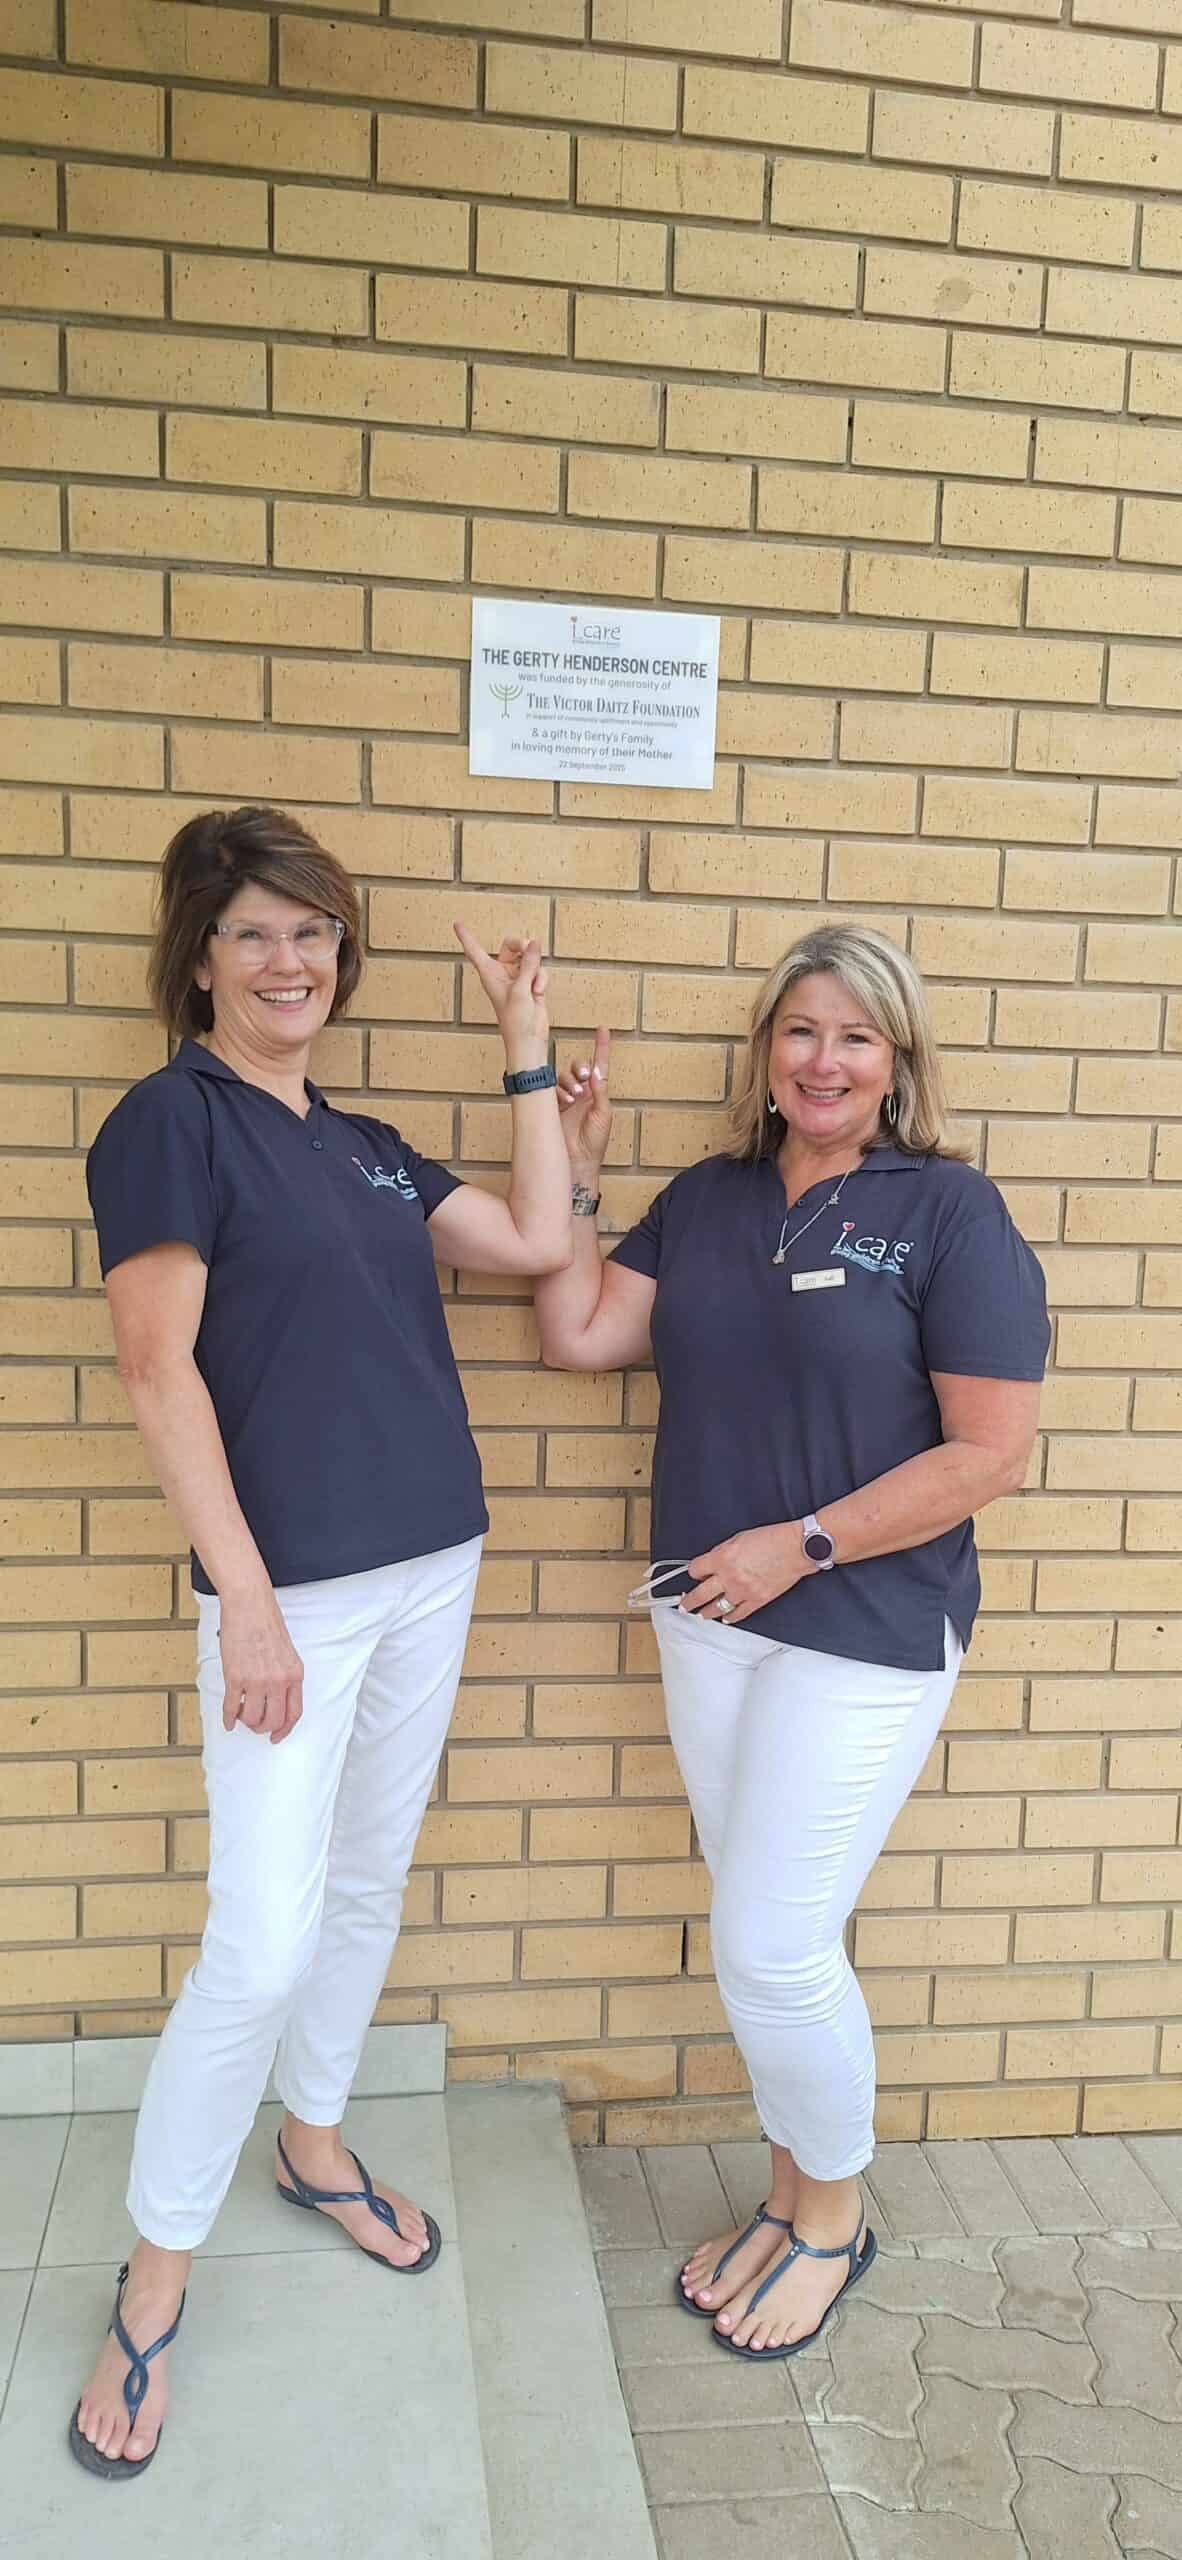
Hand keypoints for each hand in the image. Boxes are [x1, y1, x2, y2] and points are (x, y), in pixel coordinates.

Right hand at [219, 1586, 303, 1744]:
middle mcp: (278, 1680)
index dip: (285, 1729)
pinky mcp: (235, 1677)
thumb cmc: (266, 1622)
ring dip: (246, 1721)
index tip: (276, 1736)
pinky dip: (228, 1718)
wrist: (249, 1605)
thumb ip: (284, 1675)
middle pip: (273, 1720)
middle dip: (263, 1728)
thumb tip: (275, 1698)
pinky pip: (231, 1708)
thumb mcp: (286, 1652)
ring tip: (241, 1715)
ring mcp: (256, 1680)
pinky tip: (228, 1721)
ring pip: (252, 1718)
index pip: (294, 1713)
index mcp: (295, 1674)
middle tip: (255, 1725)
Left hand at [454, 921, 549, 1064]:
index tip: (457, 924)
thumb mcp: (520, 989)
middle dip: (522, 945)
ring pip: (529, 958)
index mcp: (489, 974)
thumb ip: (528, 963)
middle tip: (529, 947)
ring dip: (535, 968)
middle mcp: (502, 973)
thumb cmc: (515, 1020)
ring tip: (534, 985)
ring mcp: (517, 978)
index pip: (475, 951)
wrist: (528, 1039)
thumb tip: (534, 943)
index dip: (466, 937)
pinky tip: (538, 992)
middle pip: (510, 945)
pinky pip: (538, 971)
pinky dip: (541, 980)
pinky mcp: (530, 984)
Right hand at [556, 1025, 611, 1175]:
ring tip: (575, 1097)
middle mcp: (581, 1093)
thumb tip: (596, 1072)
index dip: (601, 1047)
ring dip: (569, 1082)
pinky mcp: (551, 1106)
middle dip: (580, 1067)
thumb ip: (600, 1092)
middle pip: (578, 1067)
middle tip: (584, 1077)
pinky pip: (551, 1090)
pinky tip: (564, 1102)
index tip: (602, 1029)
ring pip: (563, 1077)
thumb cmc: (594, 1142)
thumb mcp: (603, 1114)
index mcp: (597, 1093)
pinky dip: (558, 1092)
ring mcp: (565, 1099)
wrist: (577, 1161)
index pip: (600, 1064)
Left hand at [679, 1524, 806, 1625]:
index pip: (696, 1569)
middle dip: (689, 1601)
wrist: (796, 1548)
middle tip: (683, 1605)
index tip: (694, 1574)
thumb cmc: (772, 1539)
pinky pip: (738, 1614)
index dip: (693, 1572)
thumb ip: (723, 1552)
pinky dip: (730, 1618)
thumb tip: (713, 1563)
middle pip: (700, 1594)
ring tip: (701, 1615)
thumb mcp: (739, 1537)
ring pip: (717, 1608)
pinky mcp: (757, 1600)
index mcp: (722, 1557)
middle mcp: (729, 1577)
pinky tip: (725, 1619)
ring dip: (706, 1613)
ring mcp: (742, 1591)